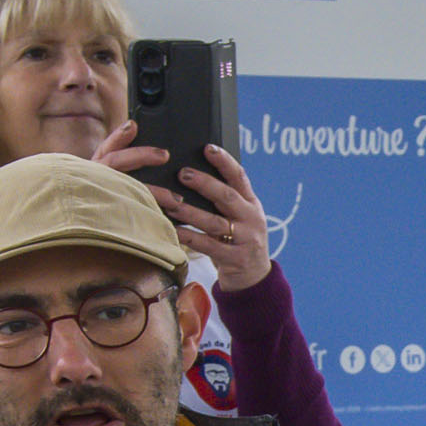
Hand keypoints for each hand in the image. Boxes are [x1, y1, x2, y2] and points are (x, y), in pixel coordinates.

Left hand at [160, 144, 273, 290]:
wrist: (254, 277)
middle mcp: (251, 219)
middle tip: (183, 173)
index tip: (208, 147)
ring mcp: (245, 240)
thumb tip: (189, 174)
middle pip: (227, 197)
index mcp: (251, 204)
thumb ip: (223, 199)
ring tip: (171, 204)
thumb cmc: (238, 240)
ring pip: (215, 223)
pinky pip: (207, 246)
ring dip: (190, 212)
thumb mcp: (239, 217)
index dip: (224, 161)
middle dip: (205, 184)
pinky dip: (188, 237)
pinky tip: (173, 230)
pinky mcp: (235, 259)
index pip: (240, 177)